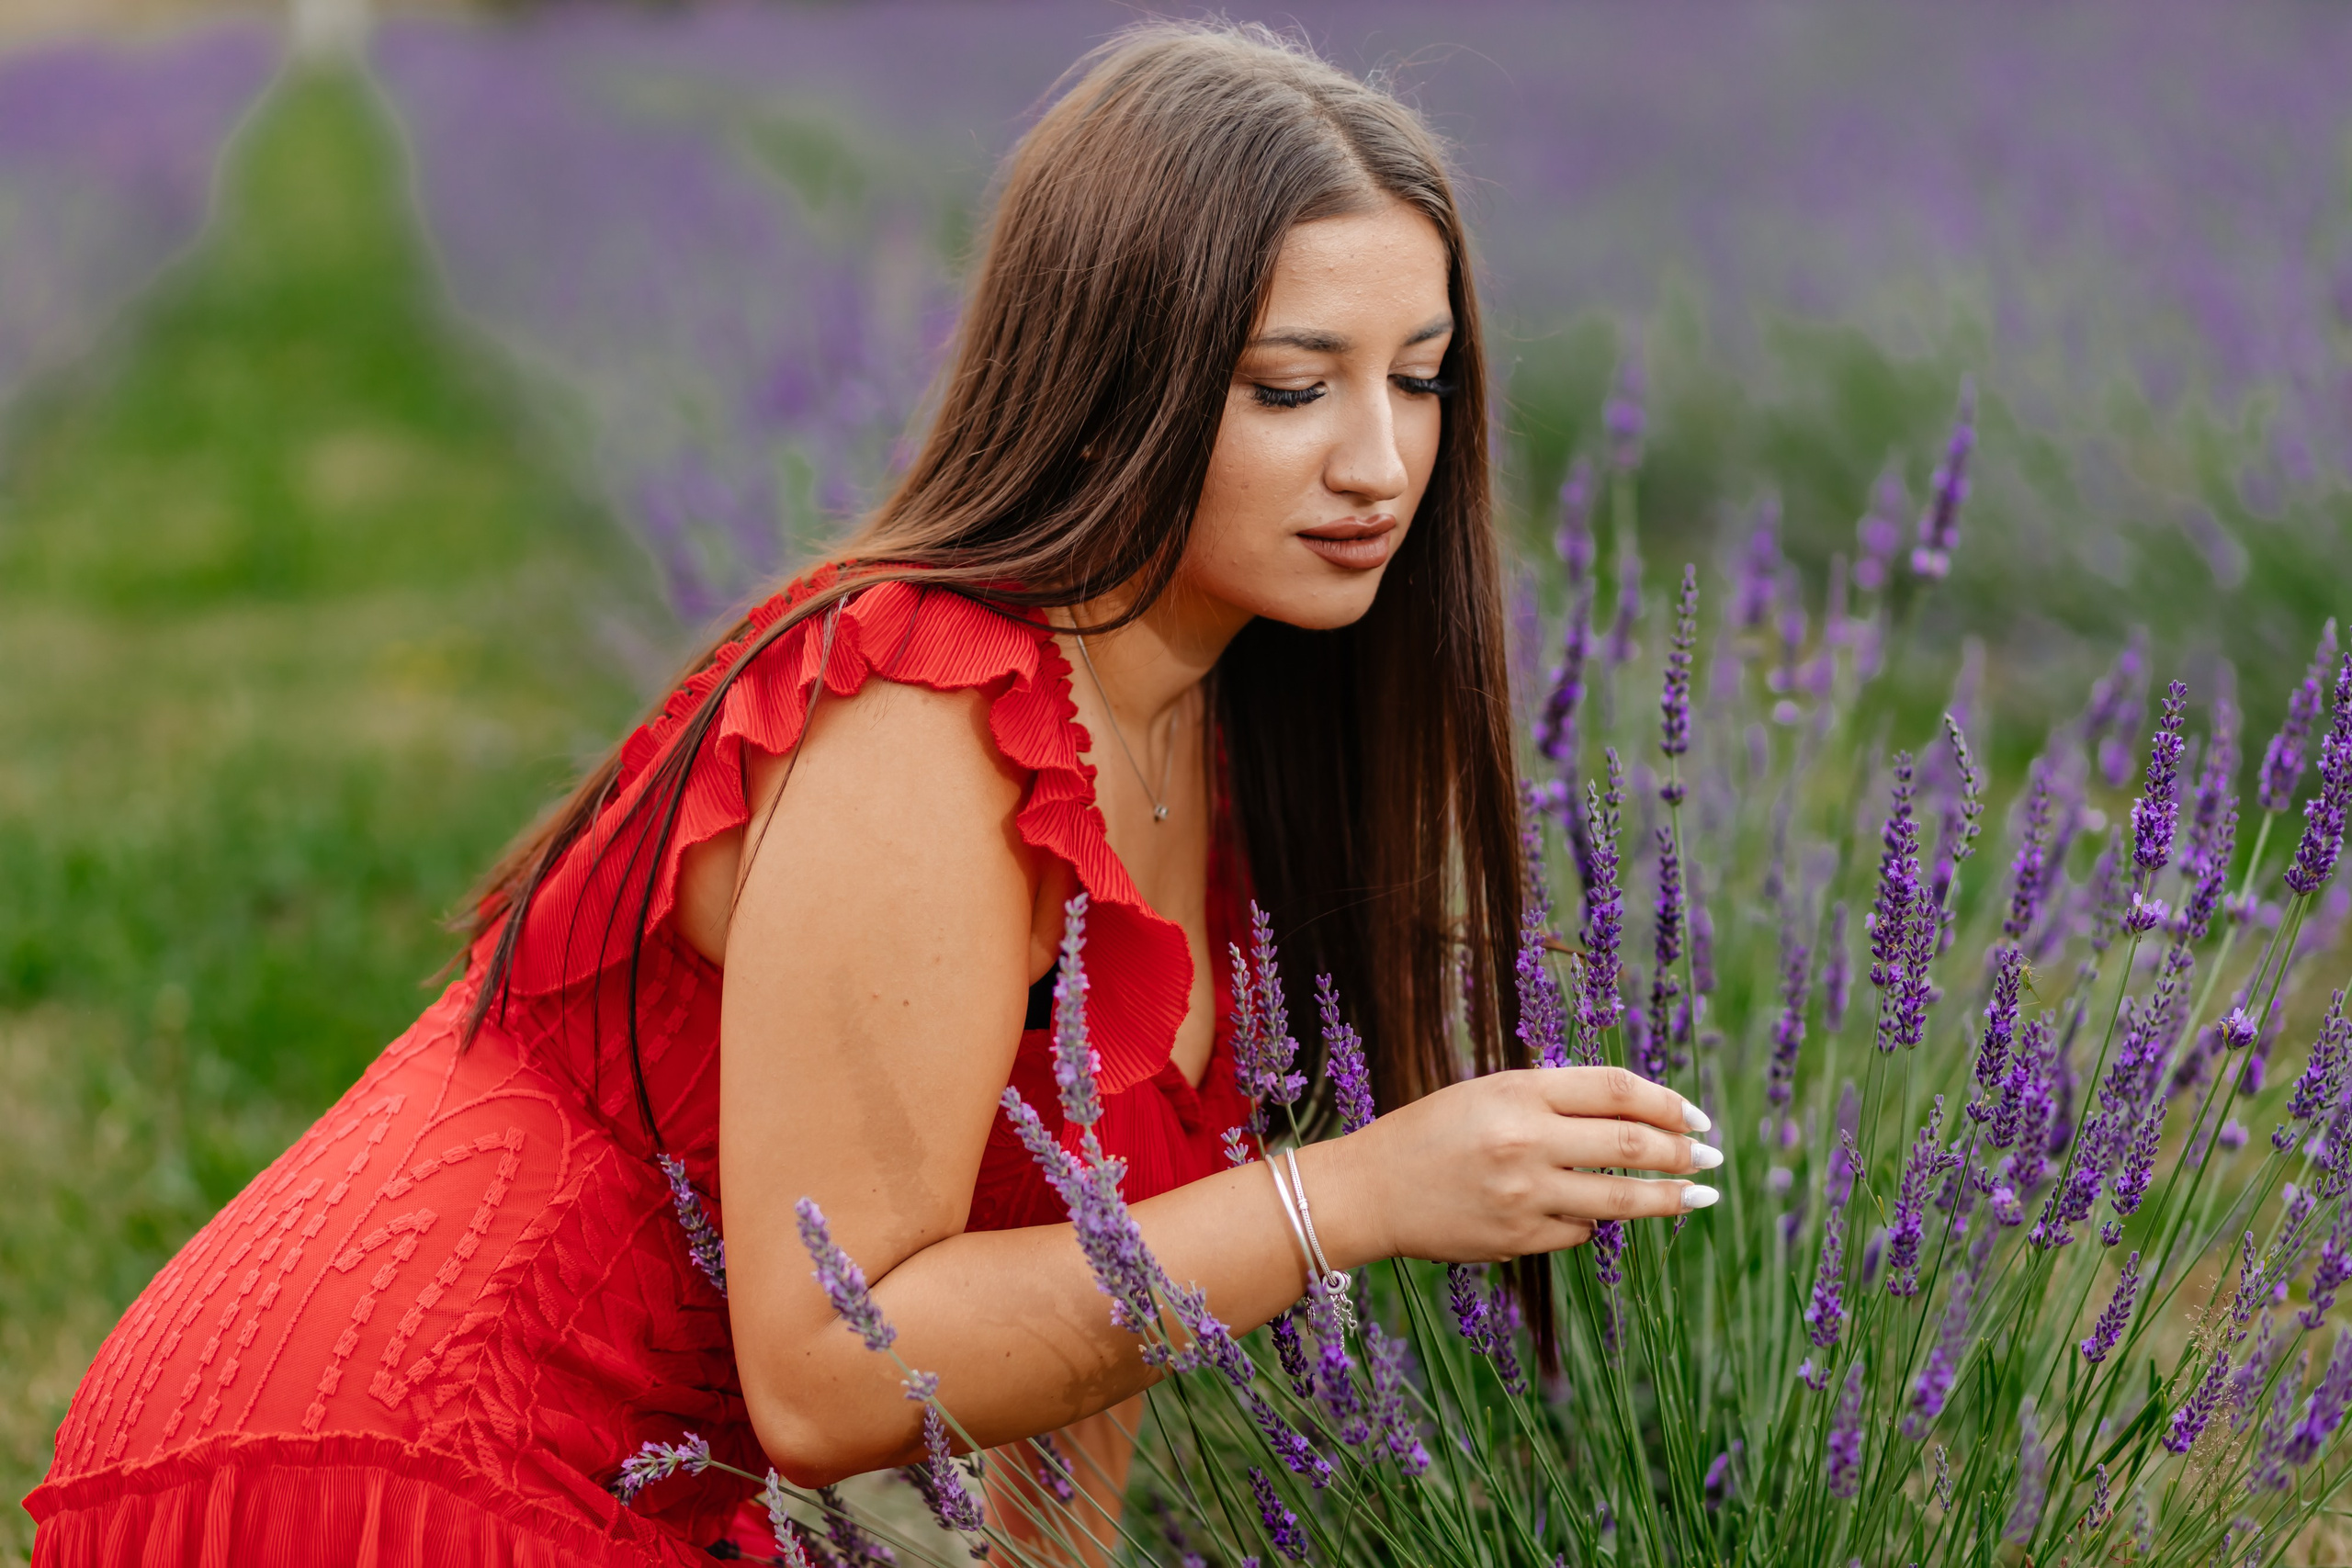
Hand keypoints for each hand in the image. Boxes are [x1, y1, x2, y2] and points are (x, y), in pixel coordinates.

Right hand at [1309, 1065, 1721, 1265]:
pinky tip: (1595, 1215)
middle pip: (1632, 1144)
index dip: (1667, 1102)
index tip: (1696, 1117)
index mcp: (1519, 1092)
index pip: (1617, 1090)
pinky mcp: (1516, 1239)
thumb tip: (1634, 1118)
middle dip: (1683, 1152)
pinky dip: (1594, 1221)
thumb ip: (1553, 1100)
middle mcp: (1525, 1141)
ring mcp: (1523, 1195)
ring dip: (1669, 1198)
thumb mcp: (1488, 1093)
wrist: (1368, 1190)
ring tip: (1700, 1195)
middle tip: (1712, 1158)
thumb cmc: (1430, 1132)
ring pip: (1620, 1199)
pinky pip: (1579, 1232)